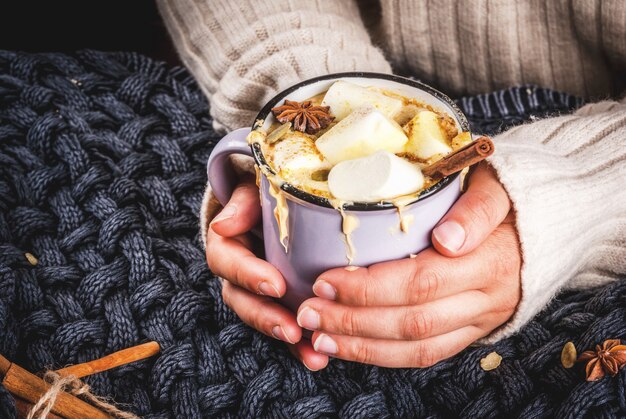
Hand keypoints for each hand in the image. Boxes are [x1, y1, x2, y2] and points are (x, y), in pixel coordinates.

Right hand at [205, 175, 328, 370]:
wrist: (283, 202)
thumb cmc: (268, 192)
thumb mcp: (254, 188)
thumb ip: (242, 204)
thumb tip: (222, 225)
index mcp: (227, 243)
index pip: (226, 262)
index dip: (249, 275)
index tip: (276, 286)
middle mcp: (238, 272)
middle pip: (241, 300)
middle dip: (266, 318)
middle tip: (292, 330)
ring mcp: (257, 291)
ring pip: (262, 319)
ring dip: (285, 339)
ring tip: (312, 353)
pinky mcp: (278, 302)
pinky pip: (285, 325)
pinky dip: (300, 346)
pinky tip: (318, 357)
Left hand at [297, 163, 520, 366]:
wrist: (547, 226)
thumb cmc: (510, 197)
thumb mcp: (498, 186)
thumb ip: (476, 210)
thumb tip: (447, 239)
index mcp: (490, 259)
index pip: (420, 281)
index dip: (369, 287)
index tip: (325, 279)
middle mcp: (486, 298)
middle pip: (413, 321)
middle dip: (353, 321)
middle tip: (309, 311)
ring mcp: (480, 320)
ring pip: (417, 347)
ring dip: (362, 346)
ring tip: (318, 338)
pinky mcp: (472, 332)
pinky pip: (427, 355)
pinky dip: (383, 356)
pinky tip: (350, 348)